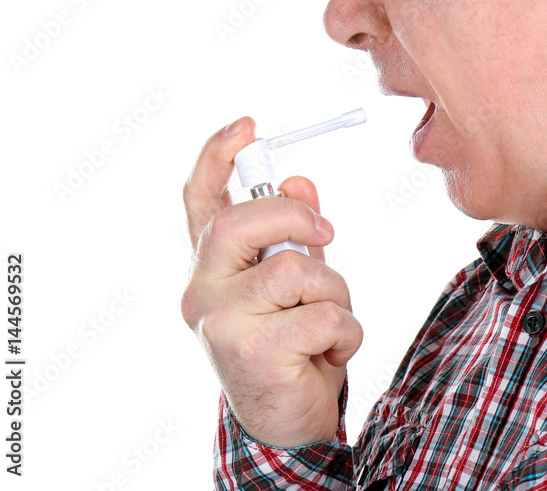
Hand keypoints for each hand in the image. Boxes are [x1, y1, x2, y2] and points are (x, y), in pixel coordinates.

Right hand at [180, 117, 362, 446]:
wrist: (287, 421)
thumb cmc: (292, 341)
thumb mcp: (297, 282)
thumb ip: (294, 234)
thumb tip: (302, 182)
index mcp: (211, 266)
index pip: (200, 200)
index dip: (216, 156)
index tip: (247, 124)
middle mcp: (203, 291)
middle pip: (241, 223)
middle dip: (296, 218)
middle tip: (326, 233)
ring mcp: (221, 323)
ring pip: (295, 269)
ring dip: (334, 291)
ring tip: (330, 320)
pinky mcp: (252, 352)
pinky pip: (323, 315)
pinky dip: (346, 330)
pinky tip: (331, 352)